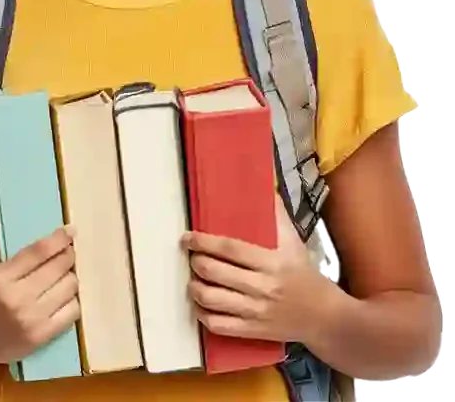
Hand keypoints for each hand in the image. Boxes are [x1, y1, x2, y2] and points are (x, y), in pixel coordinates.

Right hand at [0, 200, 79, 368]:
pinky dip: (73, 300)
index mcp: (1, 277)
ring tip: (65, 273)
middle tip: (69, 251)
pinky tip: (65, 295)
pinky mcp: (42, 337)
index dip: (58, 239)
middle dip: (68, 256)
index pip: (38, 252)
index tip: (70, 230)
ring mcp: (32, 319)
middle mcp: (17, 297)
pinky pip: (72, 312)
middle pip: (58, 268)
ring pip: (69, 288)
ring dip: (71, 277)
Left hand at [183, 196, 335, 344]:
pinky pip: (219, 325)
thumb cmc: (304, 274)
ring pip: (212, 299)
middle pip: (215, 272)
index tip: (187, 237)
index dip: (203, 242)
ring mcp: (257, 311)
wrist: (326, 318)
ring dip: (195, 288)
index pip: (230, 249)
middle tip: (192, 256)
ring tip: (193, 279)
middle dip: (196, 262)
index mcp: (272, 262)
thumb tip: (262, 183)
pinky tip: (202, 304)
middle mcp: (263, 287)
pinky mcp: (253, 331)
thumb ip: (275, 214)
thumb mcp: (294, 241)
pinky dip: (203, 315)